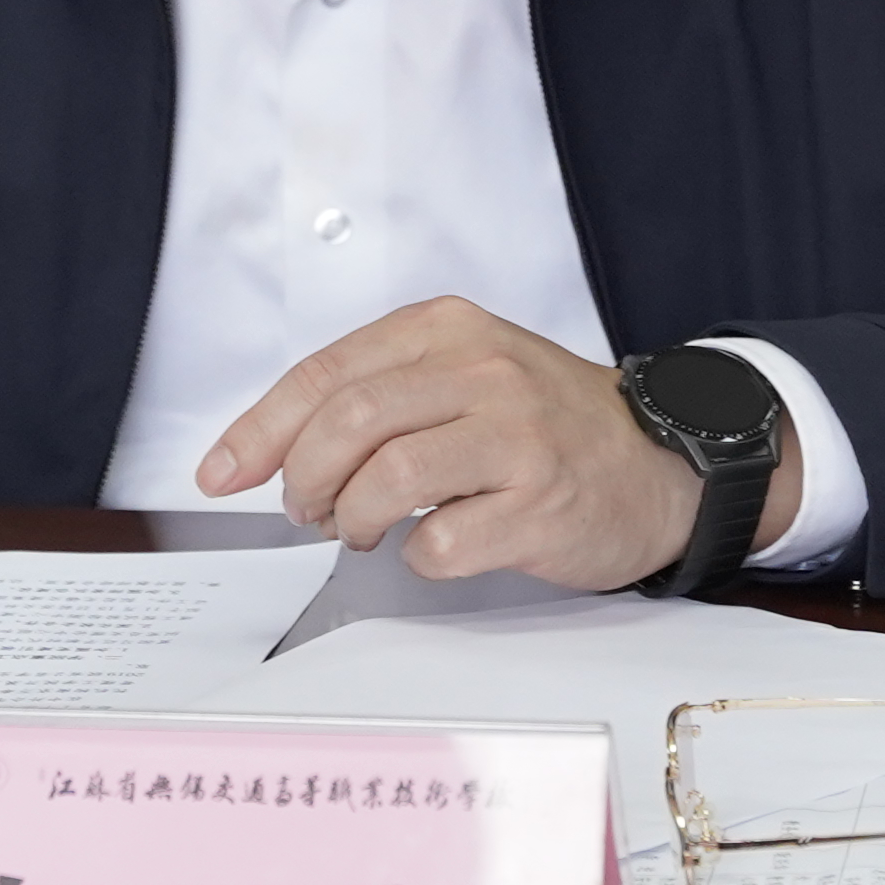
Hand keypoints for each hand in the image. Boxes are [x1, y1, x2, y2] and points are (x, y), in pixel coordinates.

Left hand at [197, 298, 799, 589]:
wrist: (663, 462)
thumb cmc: (546, 424)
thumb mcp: (463, 373)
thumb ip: (376, 395)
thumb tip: (268, 451)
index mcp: (449, 329)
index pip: (326, 374)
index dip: (260, 430)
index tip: (221, 473)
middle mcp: (483, 371)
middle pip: (347, 423)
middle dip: (303, 479)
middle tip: (307, 509)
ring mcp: (517, 436)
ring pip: (386, 479)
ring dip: (354, 518)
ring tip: (365, 528)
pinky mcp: (542, 503)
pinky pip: (442, 542)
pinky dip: (420, 555)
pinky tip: (438, 545)